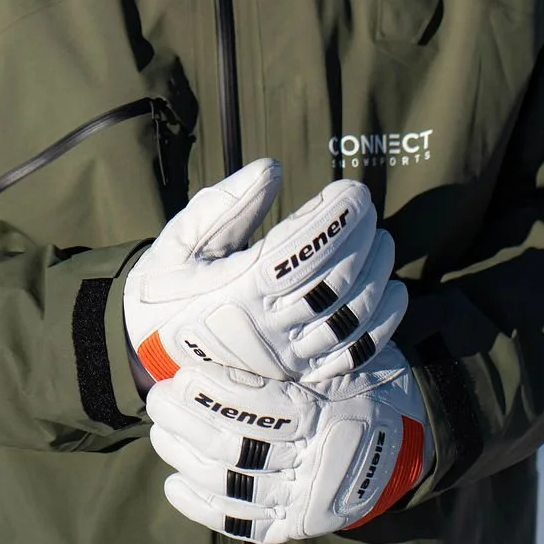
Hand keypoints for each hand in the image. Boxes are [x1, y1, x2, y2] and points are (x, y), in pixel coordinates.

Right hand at [124, 159, 406, 384]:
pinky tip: (395, 292)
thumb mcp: (178, 241)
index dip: (336, 218)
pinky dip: (384, 324)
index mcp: (236, 290)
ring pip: (350, 316)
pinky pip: (354, 354)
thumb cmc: (164, 289)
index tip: (353, 190)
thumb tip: (272, 168)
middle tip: (367, 208)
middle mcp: (267, 328)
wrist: (148, 354)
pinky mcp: (301, 375)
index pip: (302, 249)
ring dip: (377, 274)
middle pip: (334, 280)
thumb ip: (224, 204)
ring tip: (383, 240)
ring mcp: (288, 357)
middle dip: (360, 237)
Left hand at [147, 348, 432, 543]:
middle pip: (234, 445)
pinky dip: (202, 507)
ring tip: (160, 433)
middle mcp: (311, 461)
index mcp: (321, 415)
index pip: (256, 407)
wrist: (406, 443)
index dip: (213, 392)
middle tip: (158, 398)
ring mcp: (301, 498)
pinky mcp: (293, 525)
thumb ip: (291, 354)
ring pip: (230, 483)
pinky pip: (240, 522)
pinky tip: (174, 484)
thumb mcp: (337, 362)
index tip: (182, 374)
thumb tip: (229, 324)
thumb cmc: (363, 388)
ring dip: (186, 457)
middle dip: (187, 422)